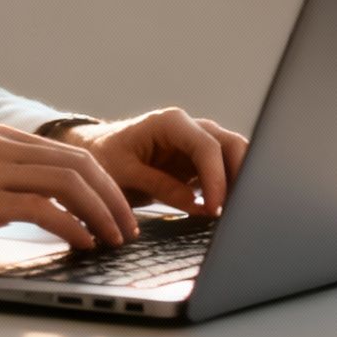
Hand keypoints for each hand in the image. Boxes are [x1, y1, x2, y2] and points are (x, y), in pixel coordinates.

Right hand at [0, 124, 138, 264]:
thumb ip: (5, 183)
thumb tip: (48, 210)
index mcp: (1, 139)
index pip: (72, 154)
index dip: (106, 184)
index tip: (122, 213)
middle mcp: (1, 146)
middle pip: (80, 164)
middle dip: (114, 199)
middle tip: (129, 230)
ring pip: (68, 182)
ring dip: (100, 213)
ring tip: (113, 240)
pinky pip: (42, 208)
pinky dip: (72, 226)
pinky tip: (82, 244)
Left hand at [54, 108, 247, 216]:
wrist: (97, 153)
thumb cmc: (105, 158)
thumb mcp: (123, 174)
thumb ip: (159, 186)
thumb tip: (197, 205)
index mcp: (170, 123)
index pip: (206, 147)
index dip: (216, 179)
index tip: (215, 209)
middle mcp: (190, 127)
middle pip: (231, 145)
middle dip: (240, 176)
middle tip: (236, 211)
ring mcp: (197, 143)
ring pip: (234, 156)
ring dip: (238, 182)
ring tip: (233, 213)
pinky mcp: (198, 161)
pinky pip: (224, 172)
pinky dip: (229, 189)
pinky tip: (225, 211)